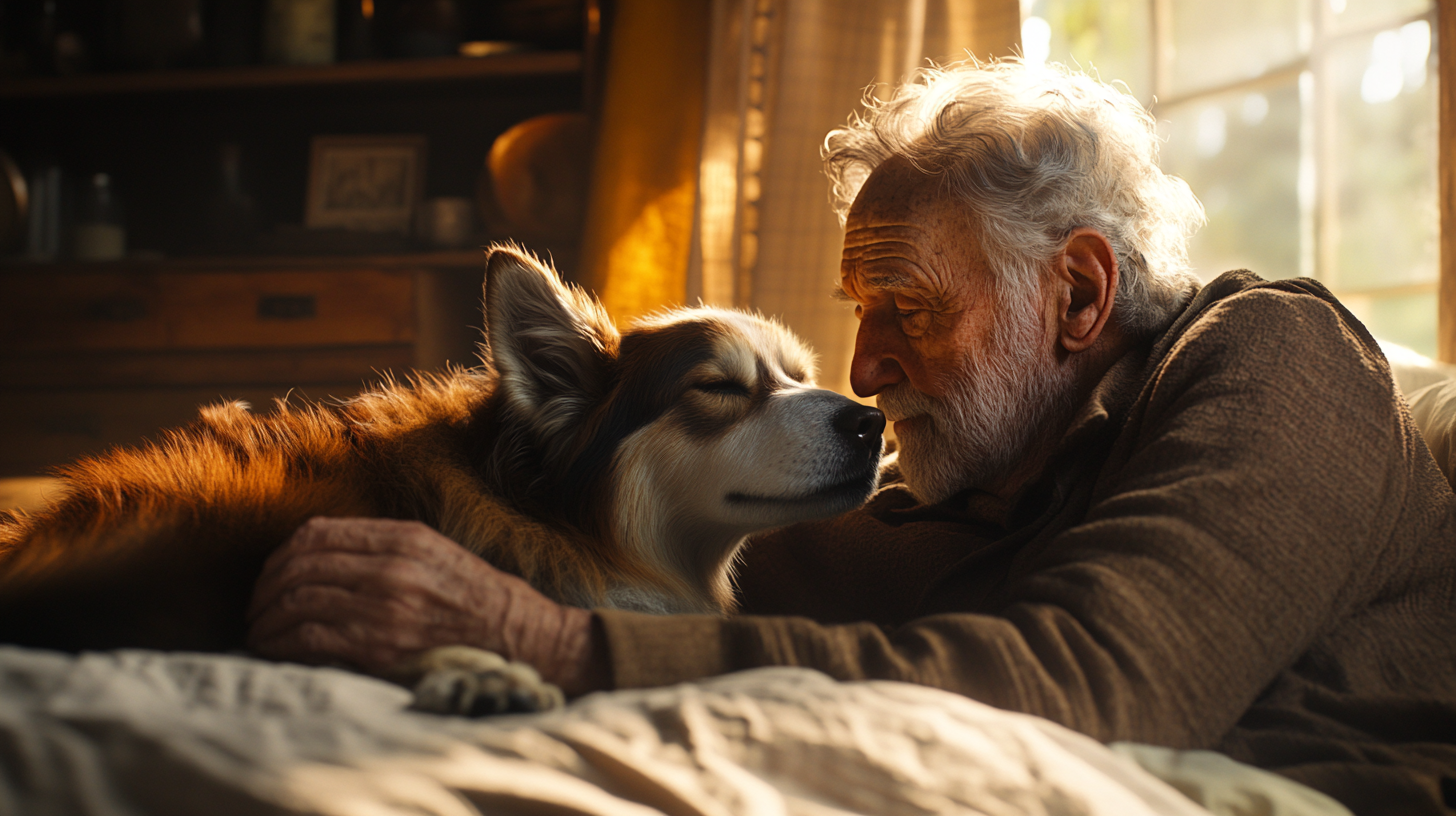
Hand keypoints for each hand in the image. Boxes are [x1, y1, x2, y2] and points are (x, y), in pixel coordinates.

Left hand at [246, 517, 607, 695]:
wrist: (519, 637)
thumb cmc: (475, 600)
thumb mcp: (435, 553)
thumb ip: (384, 548)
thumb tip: (321, 554)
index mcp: (403, 538)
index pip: (318, 534)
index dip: (282, 555)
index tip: (272, 575)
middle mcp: (392, 566)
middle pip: (300, 565)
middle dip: (266, 589)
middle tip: (255, 608)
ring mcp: (385, 606)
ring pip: (298, 600)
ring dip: (266, 619)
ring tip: (258, 633)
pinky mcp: (381, 646)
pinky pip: (309, 637)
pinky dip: (281, 643)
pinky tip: (272, 650)